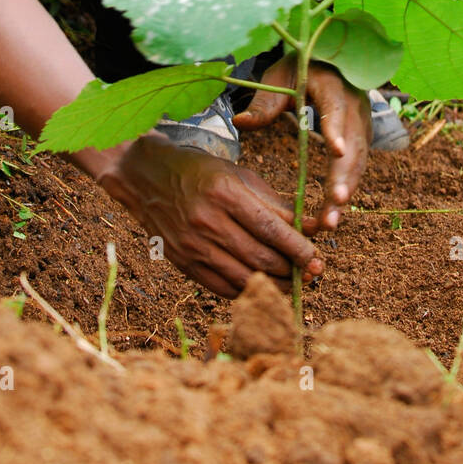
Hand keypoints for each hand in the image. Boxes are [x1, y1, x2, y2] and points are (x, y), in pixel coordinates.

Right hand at [96, 133, 322, 298]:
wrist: (146, 178)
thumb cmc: (200, 172)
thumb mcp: (239, 176)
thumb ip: (276, 203)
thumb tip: (311, 228)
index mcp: (224, 194)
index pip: (270, 229)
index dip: (297, 249)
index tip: (317, 259)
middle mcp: (207, 222)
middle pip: (260, 258)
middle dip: (292, 270)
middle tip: (311, 274)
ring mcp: (193, 246)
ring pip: (244, 278)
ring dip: (274, 286)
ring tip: (293, 284)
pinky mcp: (183, 264)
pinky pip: (222, 288)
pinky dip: (248, 291)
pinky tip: (263, 286)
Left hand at [233, 56, 370, 231]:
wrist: (330, 59)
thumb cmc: (300, 67)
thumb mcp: (279, 77)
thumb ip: (265, 101)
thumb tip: (240, 122)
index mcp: (333, 84)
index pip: (336, 107)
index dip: (336, 128)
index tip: (335, 150)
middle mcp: (354, 105)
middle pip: (353, 144)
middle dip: (343, 176)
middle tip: (333, 203)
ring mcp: (361, 124)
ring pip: (358, 161)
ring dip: (345, 191)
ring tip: (330, 221)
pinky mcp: (361, 139)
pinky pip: (356, 167)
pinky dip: (345, 191)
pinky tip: (330, 215)